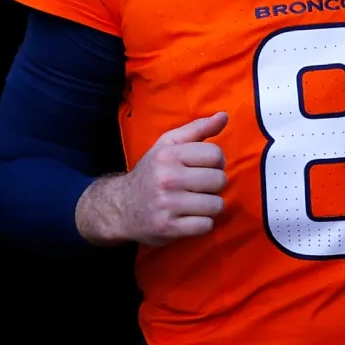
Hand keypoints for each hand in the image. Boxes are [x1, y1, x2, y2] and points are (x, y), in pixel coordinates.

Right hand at [75, 112, 229, 246]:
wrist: (121, 207)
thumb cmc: (151, 173)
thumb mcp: (168, 146)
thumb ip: (197, 129)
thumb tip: (224, 116)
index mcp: (168, 155)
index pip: (215, 154)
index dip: (216, 162)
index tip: (204, 168)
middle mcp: (166, 178)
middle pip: (219, 180)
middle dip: (213, 185)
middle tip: (199, 187)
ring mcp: (167, 205)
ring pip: (215, 205)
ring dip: (210, 206)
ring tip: (195, 203)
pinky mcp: (168, 228)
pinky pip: (206, 225)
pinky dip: (202, 224)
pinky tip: (189, 218)